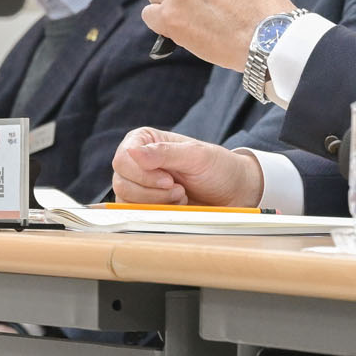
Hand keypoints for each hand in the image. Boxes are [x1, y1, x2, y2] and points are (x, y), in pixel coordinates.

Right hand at [109, 127, 263, 206]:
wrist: (232, 192)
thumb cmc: (217, 167)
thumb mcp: (195, 156)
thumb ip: (164, 153)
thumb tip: (131, 152)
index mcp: (144, 141)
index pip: (123, 158)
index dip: (143, 174)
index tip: (169, 180)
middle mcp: (136, 161)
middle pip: (122, 182)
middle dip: (152, 191)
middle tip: (179, 189)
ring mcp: (138, 184)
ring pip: (126, 200)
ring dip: (157, 203)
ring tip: (181, 196)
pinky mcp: (144, 204)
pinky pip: (135, 214)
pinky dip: (157, 213)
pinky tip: (176, 205)